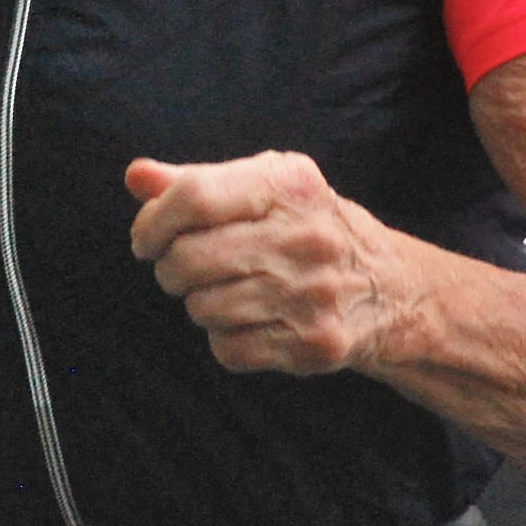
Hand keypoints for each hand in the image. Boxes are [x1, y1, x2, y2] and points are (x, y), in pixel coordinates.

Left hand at [124, 150, 421, 378]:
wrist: (389, 287)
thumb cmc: (306, 227)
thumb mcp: (264, 188)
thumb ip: (198, 181)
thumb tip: (136, 176)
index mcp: (289, 185)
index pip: (195, 196)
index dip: (153, 221)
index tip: (147, 239)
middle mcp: (305, 237)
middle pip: (188, 258)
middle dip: (170, 268)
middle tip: (185, 268)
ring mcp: (313, 294)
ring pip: (203, 308)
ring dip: (200, 304)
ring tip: (228, 291)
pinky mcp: (315, 344)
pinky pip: (228, 348)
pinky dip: (225, 339)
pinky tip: (250, 321)